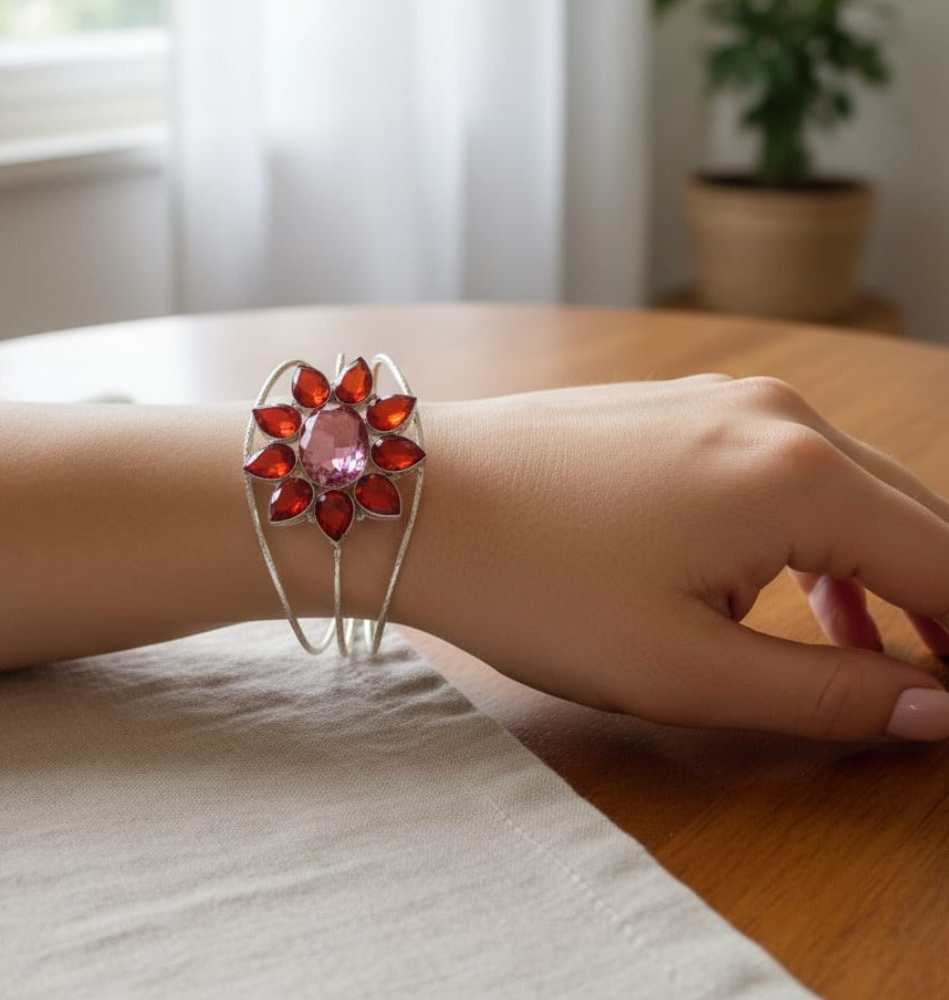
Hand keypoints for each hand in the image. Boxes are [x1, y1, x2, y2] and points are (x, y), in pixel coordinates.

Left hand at [407, 375, 948, 741]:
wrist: (416, 499)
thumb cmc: (532, 586)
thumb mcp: (684, 668)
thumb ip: (825, 694)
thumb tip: (935, 708)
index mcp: (800, 476)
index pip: (946, 563)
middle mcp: (781, 416)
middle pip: (914, 516)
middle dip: (940, 601)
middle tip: (937, 677)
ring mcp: (728, 398)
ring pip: (852, 487)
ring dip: (878, 568)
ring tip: (873, 652)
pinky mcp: (684, 406)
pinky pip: (787, 467)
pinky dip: (813, 531)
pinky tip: (790, 586)